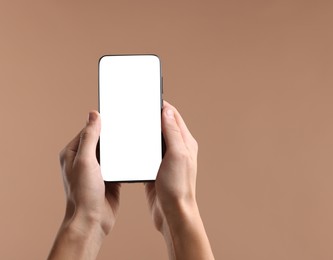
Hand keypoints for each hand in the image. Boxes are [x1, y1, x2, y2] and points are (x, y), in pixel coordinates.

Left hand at [48, 111, 120, 259]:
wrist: (93, 220)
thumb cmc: (83, 193)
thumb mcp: (85, 161)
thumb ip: (89, 137)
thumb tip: (93, 115)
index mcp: (73, 153)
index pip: (89, 130)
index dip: (102, 123)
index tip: (116, 115)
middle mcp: (84, 159)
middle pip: (102, 140)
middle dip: (114, 135)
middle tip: (127, 126)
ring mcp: (97, 169)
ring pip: (112, 151)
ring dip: (120, 148)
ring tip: (131, 140)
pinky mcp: (110, 177)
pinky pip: (119, 163)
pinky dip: (125, 160)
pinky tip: (133, 156)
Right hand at [145, 101, 197, 231]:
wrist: (172, 212)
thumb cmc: (178, 186)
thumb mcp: (176, 155)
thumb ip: (172, 133)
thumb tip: (167, 111)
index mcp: (185, 142)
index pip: (173, 117)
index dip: (161, 106)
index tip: (148, 98)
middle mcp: (178, 149)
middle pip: (163, 126)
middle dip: (151, 117)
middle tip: (136, 110)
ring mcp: (167, 160)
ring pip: (154, 139)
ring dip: (145, 132)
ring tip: (132, 125)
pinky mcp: (156, 169)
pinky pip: (148, 153)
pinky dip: (141, 148)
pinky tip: (132, 146)